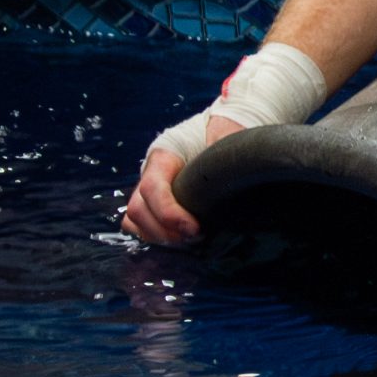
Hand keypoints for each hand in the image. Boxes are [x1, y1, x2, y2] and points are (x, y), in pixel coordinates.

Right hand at [120, 115, 240, 244]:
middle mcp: (149, 175)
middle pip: (139, 210)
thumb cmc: (218, 137)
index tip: (194, 228)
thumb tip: (241, 165)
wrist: (210, 135)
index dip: (168, 212)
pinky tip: (182, 240)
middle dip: (165, 231)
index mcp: (164, 157)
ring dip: (161, 237)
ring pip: (135, 221)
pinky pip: (139, 227)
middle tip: (196, 237)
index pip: (152, 187)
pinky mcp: (150, 205)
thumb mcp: (225, 136)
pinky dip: (157, 238)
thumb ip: (228, 148)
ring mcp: (146, 191)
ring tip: (191, 240)